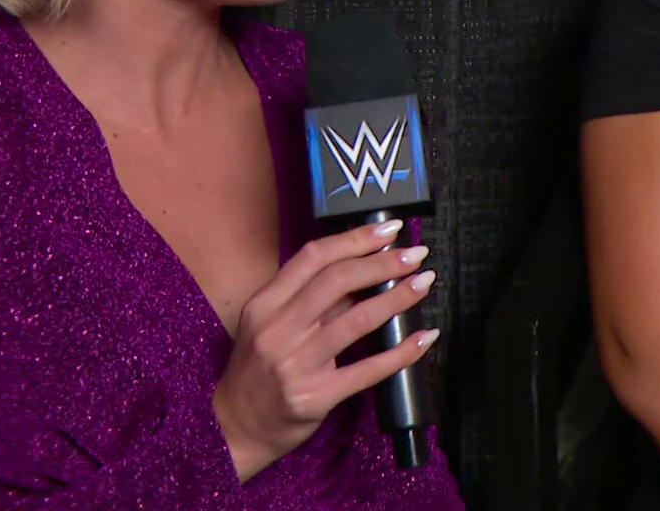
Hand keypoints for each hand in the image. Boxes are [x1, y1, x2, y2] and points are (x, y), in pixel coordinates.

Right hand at [213, 219, 439, 481]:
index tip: (389, 230)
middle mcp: (277, 330)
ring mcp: (295, 365)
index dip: (355, 239)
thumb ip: (310, 301)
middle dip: (383, 262)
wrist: (235, 429)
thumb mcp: (269, 327)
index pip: (313, 257)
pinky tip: (424, 338)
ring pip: (357, 319)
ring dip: (398, 297)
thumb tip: (366, 269)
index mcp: (264, 305)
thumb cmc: (258, 371)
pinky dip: (402, 352)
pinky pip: (368, 370)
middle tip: (416, 255)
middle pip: (338, 281)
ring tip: (423, 283)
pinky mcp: (316, 396)